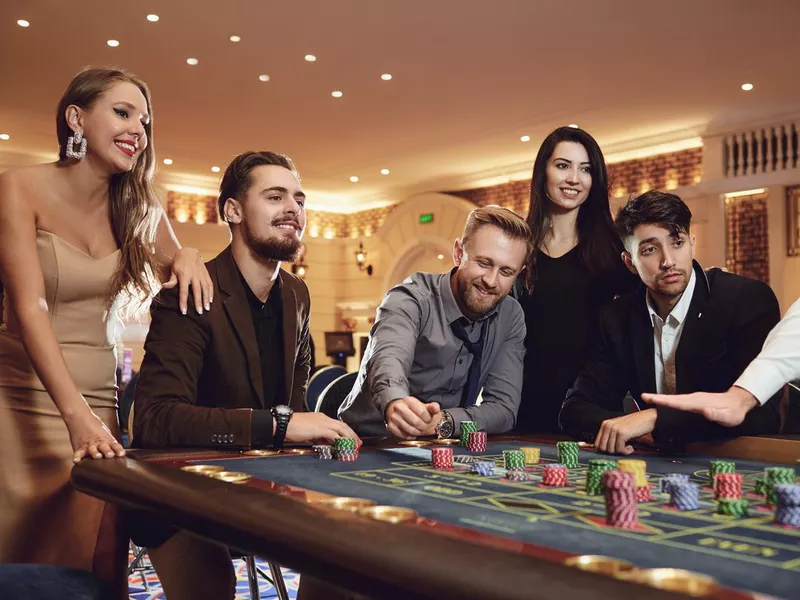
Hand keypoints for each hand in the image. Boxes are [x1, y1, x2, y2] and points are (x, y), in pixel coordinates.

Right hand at [65, 409, 125, 462]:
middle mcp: (99, 443)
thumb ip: (110, 442)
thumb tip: (117, 451)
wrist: (80, 417)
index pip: (115, 445)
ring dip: (95, 453)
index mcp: (107, 440)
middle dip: (108, 451)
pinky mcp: (79, 447)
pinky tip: (77, 460)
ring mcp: (89, 445)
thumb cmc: (94, 426)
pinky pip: (78, 453)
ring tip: (97, 456)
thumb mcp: (105, 432)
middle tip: (110, 454)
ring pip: (93, 450)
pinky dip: (77, 456)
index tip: (121, 454)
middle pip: (105, 448)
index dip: (119, 450)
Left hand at [162, 247, 213, 315]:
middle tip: (200, 312)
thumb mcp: (173, 270)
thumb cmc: (179, 262)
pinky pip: (210, 284)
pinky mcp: (206, 274)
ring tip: (207, 308)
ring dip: (206, 299)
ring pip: (205, 289)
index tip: (184, 311)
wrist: (189, 251)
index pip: (184, 291)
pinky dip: (211, 292)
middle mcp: (194, 276)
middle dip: (198, 302)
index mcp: (184, 276)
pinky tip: (211, 300)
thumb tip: (164, 287)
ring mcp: (201, 275)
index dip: (183, 302)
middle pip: (197, 291)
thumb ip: (171, 280)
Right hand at [286, 412, 361, 445]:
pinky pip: (334, 435)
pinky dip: (340, 440)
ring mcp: (323, 422)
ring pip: (341, 429)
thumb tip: (326, 443)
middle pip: (343, 426)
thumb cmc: (293, 428)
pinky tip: (343, 446)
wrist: (284, 424)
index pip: (337, 424)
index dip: (346, 432)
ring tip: (354, 445)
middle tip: (358, 442)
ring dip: (349, 437)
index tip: (351, 439)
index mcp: (321, 418)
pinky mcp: (320, 428)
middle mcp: (324, 418)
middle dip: (352, 434)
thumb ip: (318, 436)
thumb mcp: (309, 432)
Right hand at [384, 397, 440, 438]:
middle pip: (415, 422)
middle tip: (424, 426)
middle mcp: (399, 407)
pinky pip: (402, 435)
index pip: (422, 412)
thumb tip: (436, 408)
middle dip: (423, 427)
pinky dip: (409, 436)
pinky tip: (411, 432)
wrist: (400, 410)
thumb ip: (432, 407)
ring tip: (418, 429)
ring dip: (416, 432)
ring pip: (409, 430)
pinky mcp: (391, 425)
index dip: (428, 419)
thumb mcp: (425, 407)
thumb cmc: (415, 410)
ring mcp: (394, 417)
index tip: (428, 420)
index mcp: (409, 400)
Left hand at [595, 409, 657, 454]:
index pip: (597, 443)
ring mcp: (614, 429)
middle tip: (622, 449)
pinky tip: (631, 448)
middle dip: (613, 452)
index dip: (605, 450)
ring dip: (620, 452)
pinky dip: (626, 452)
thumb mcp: (619, 429)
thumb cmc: (635, 425)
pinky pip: (620, 449)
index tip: (614, 451)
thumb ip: (611, 436)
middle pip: (603, 448)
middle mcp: (608, 426)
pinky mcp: (621, 433)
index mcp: (605, 424)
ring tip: (628, 447)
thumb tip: (605, 450)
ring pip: (611, 450)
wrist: (648, 418)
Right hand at [641, 387, 757, 426]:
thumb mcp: (728, 417)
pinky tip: (663, 402)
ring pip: (674, 399)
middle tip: (643, 396)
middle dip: (657, 397)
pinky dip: (668, 401)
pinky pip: (678, 401)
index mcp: (698, 404)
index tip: (651, 398)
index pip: (678, 403)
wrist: (738, 402)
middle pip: (672, 399)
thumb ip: (716, 415)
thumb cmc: (733, 412)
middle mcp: (694, 399)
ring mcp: (693, 399)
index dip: (664, 401)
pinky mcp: (694, 401)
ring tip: (648, 398)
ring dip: (661, 399)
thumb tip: (705, 412)